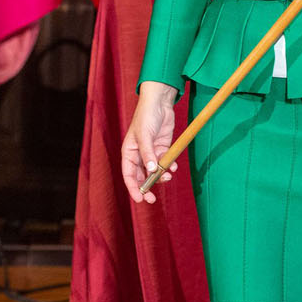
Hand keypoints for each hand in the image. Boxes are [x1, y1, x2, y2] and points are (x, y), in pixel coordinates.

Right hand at [121, 81, 179, 203]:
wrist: (160, 102)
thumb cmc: (146, 116)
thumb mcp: (145, 135)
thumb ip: (148, 154)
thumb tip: (151, 170)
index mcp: (129, 153)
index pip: (128, 175)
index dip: (133, 188)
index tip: (140, 199)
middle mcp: (139, 155)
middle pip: (142, 176)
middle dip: (147, 187)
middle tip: (153, 199)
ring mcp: (152, 152)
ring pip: (155, 171)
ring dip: (161, 176)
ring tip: (168, 175)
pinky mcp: (163, 148)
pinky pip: (165, 162)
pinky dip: (169, 166)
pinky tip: (173, 166)